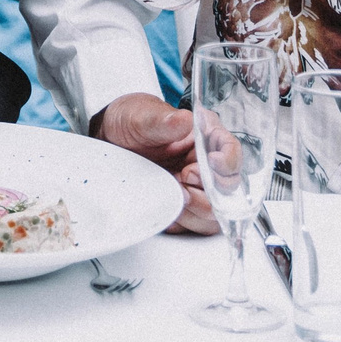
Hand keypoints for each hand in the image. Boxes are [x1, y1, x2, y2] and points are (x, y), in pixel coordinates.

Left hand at [95, 92, 217, 234]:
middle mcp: (206, 164)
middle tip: (182, 180)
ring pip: (214, 213)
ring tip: (171, 193)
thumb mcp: (142, 116)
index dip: (227, 162)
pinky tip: (164, 206)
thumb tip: (185, 120)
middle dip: (206, 191)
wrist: (110, 140)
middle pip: (227, 190)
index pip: (231, 151)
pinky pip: (195, 225)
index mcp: (205, 136)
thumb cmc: (132, 121)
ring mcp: (196, 187)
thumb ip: (164, 120)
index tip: (211, 164)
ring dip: (194, 210)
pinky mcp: (185, 206)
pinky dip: (182, 221)